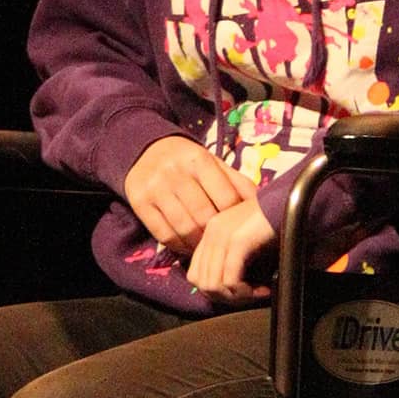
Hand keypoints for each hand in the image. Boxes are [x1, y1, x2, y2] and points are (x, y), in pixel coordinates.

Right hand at [123, 134, 256, 257]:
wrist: (144, 150)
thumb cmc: (187, 161)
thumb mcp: (212, 163)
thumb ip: (235, 181)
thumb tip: (259, 206)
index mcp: (199, 159)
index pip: (226, 198)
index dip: (235, 218)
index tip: (238, 227)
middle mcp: (175, 172)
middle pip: (204, 216)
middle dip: (217, 234)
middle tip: (223, 243)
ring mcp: (155, 188)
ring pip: (184, 228)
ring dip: (199, 244)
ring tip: (207, 248)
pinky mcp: (139, 202)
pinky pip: (164, 234)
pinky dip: (179, 246)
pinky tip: (188, 246)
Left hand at [185, 199, 276, 303]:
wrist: (294, 202)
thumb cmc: (276, 223)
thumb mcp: (247, 241)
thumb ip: (231, 258)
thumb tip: (228, 289)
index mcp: (211, 232)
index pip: (195, 274)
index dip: (216, 292)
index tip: (242, 293)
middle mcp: (212, 232)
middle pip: (202, 283)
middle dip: (227, 298)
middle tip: (251, 296)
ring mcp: (222, 236)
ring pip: (213, 285)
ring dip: (237, 296)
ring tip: (258, 292)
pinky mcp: (237, 241)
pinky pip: (231, 280)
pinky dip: (246, 292)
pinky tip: (263, 289)